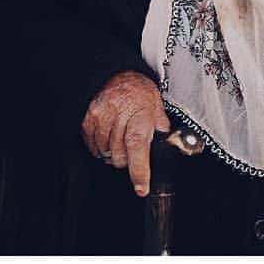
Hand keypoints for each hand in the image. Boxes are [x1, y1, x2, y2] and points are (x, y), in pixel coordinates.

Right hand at [81, 71, 170, 196]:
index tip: (141, 188)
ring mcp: (101, 118)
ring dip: (113, 153)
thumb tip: (175, 147)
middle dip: (127, 159)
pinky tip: (108, 136)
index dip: (139, 171)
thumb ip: (162, 129)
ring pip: (105, 153)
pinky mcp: (88, 120)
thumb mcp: (157, 107)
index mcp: (140, 114)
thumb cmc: (139, 92)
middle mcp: (119, 116)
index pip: (138, 147)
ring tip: (120, 138)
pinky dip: (100, 147)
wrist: (116, 75)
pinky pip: (93, 146)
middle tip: (131, 147)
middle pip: (119, 157)